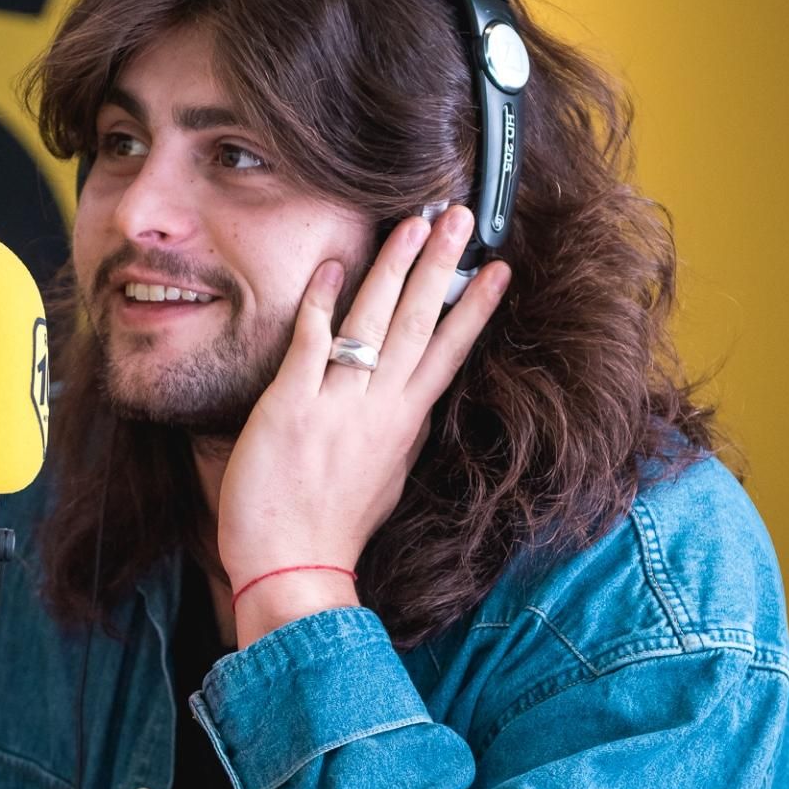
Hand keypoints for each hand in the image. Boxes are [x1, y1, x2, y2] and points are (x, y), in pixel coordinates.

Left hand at [217, 206, 510, 644]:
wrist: (292, 570)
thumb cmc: (331, 532)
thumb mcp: (384, 481)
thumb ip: (400, 437)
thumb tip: (416, 408)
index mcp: (404, 426)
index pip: (448, 354)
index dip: (474, 308)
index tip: (497, 269)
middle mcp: (378, 410)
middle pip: (420, 324)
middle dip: (442, 266)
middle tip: (460, 217)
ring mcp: (337, 406)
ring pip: (375, 322)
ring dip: (395, 267)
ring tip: (414, 224)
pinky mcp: (291, 407)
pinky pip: (311, 341)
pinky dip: (322, 301)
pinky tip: (333, 265)